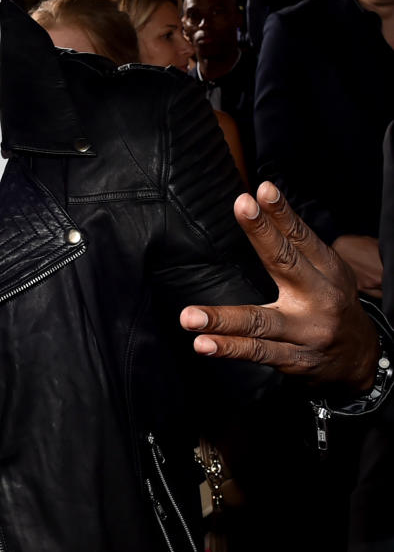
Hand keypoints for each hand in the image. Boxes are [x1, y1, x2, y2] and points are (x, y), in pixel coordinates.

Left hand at [179, 182, 377, 391]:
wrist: (361, 359)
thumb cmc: (332, 304)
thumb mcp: (325, 271)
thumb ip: (294, 245)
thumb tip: (257, 201)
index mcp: (327, 271)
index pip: (300, 237)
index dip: (280, 213)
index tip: (260, 192)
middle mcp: (319, 298)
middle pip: (285, 262)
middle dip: (262, 234)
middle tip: (242, 208)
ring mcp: (306, 332)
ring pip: (260, 322)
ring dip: (222, 320)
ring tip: (190, 317)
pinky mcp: (294, 360)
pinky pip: (258, 352)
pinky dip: (230, 348)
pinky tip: (204, 344)